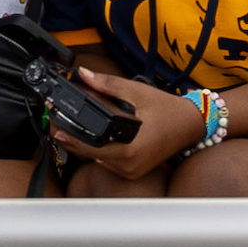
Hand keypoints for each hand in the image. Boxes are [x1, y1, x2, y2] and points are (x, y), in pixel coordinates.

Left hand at [60, 66, 199, 181]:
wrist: (192, 125)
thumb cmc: (168, 110)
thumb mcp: (137, 93)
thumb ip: (108, 85)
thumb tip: (84, 75)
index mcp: (130, 150)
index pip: (90, 148)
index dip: (70, 137)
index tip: (55, 127)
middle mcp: (129, 166)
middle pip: (90, 155)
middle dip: (73, 139)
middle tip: (57, 123)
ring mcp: (131, 171)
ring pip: (98, 160)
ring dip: (84, 145)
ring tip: (70, 127)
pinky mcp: (133, 171)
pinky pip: (108, 162)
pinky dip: (98, 150)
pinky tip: (91, 136)